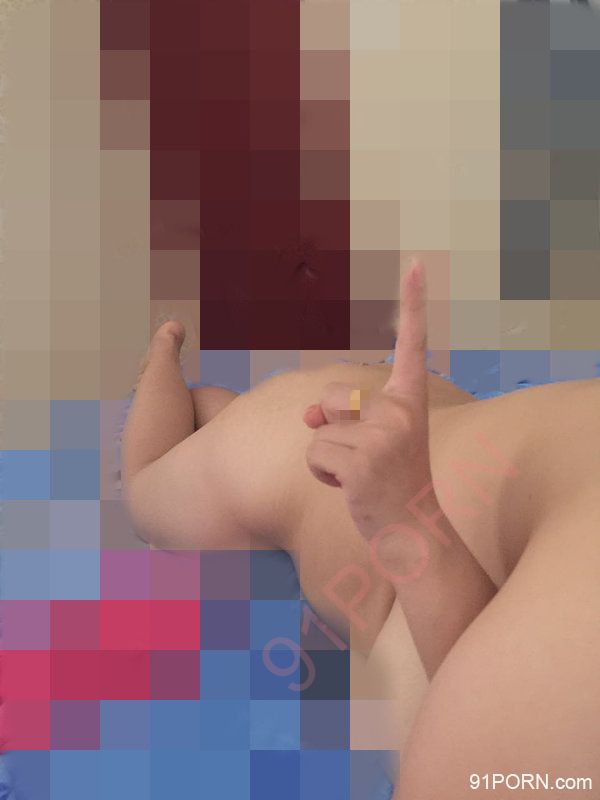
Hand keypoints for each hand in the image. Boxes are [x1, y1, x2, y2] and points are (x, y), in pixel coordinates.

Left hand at [303, 259, 433, 538]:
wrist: (411, 530)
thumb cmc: (389, 481)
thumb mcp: (370, 439)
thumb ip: (339, 413)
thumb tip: (307, 412)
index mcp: (410, 399)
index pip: (412, 343)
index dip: (414, 302)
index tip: (417, 261)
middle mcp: (401, 410)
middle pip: (332, 397)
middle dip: (333, 428)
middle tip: (368, 460)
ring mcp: (384, 436)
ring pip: (318, 431)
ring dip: (328, 457)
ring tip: (362, 477)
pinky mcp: (363, 462)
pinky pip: (314, 455)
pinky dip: (322, 475)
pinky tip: (353, 490)